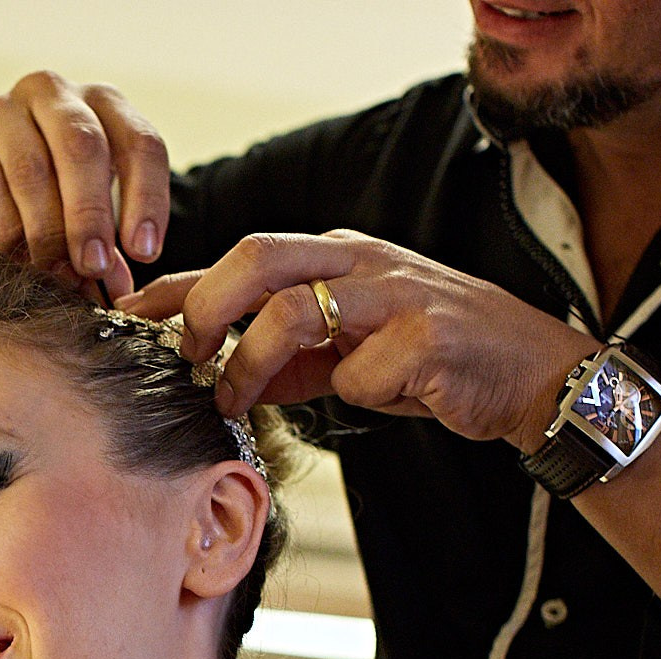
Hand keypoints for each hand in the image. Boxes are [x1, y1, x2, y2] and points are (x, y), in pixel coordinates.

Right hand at [0, 72, 170, 296]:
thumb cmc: (37, 215)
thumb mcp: (83, 229)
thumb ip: (106, 251)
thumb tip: (121, 288)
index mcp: (100, 107)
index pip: (140, 142)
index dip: (147, 199)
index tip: (143, 252)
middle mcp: (52, 96)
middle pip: (83, 145)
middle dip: (91, 214)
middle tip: (92, 266)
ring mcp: (0, 113)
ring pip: (32, 167)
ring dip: (45, 229)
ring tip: (52, 272)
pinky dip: (4, 228)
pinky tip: (13, 257)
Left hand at [118, 231, 598, 449]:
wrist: (533, 376)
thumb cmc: (434, 361)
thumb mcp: (349, 351)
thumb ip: (285, 356)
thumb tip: (213, 373)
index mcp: (337, 259)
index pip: (239, 257)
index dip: (178, 286)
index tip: (128, 317)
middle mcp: (363, 263)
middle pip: (257, 257)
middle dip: (206, 308)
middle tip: (189, 358)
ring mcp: (398, 295)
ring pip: (295, 309)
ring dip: (254, 362)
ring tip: (240, 399)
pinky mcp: (430, 338)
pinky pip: (361, 372)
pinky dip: (353, 395)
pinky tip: (378, 399)